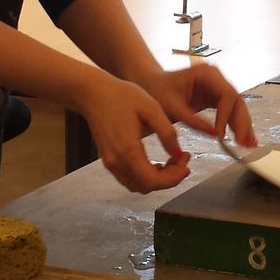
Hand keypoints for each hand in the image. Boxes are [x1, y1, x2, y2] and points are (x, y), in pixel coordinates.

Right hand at [75, 77, 191, 192]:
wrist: (93, 93)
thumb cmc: (121, 96)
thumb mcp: (151, 108)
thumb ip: (167, 133)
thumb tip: (178, 154)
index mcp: (128, 150)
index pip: (153, 181)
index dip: (174, 179)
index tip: (186, 164)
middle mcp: (117, 162)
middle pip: (147, 186)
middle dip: (170, 178)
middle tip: (182, 159)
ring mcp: (110, 163)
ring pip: (138, 186)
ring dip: (158, 179)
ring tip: (171, 161)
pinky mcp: (108, 160)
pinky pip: (130, 178)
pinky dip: (146, 176)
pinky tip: (156, 163)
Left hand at [131, 63, 259, 146]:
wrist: (150, 85)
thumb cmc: (157, 91)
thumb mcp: (172, 107)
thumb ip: (193, 121)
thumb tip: (215, 135)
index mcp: (206, 74)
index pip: (226, 95)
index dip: (227, 116)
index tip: (221, 135)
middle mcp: (216, 78)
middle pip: (236, 101)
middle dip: (242, 123)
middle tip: (245, 143)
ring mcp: (216, 88)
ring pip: (236, 108)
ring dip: (243, 126)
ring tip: (249, 145)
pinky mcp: (214, 98)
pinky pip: (229, 112)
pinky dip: (235, 126)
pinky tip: (242, 139)